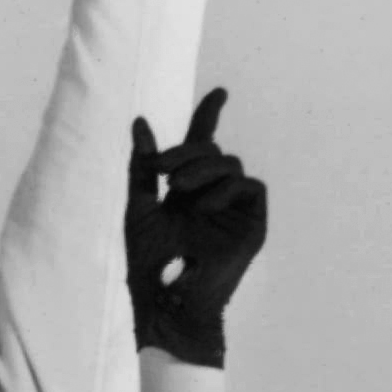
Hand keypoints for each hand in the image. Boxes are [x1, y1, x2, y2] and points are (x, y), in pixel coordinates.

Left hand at [123, 91, 268, 366]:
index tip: (219, 94)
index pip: (201, 145)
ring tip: (178, 190)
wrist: (166, 297)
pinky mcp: (253, 221)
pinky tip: (202, 207)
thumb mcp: (138, 206)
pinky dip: (224, 189)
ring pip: (229, 163)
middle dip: (186, 151)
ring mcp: (235, 207)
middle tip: (162, 169)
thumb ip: (141, 166)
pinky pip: (250, 185)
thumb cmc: (148, 261)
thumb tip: (140, 122)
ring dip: (201, 170)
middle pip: (211, 150)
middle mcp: (213, 194)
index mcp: (186, 189)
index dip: (209, 117)